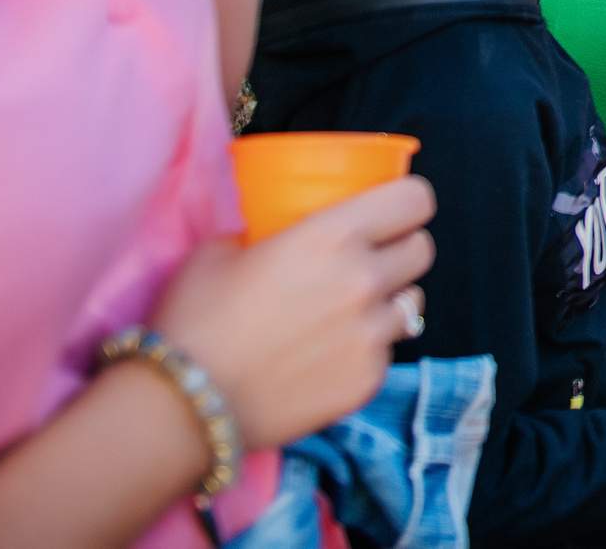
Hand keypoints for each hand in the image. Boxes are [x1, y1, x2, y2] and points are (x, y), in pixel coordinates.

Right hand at [152, 175, 435, 450]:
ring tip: (351, 312)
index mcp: (332, 236)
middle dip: (400, 249)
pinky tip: (330, 355)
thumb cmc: (194, 321)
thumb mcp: (221, 250)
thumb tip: (275, 232)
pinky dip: (368, 348)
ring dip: (390, 301)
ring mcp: (371, 335)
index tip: (393, 211)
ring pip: (412, 303)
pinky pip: (388, 351)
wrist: (184, 406)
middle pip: (422, 249)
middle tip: (371, 259)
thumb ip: (264, 232)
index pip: (415, 199)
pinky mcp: (368, 380)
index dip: (408, 202)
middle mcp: (363, 280)